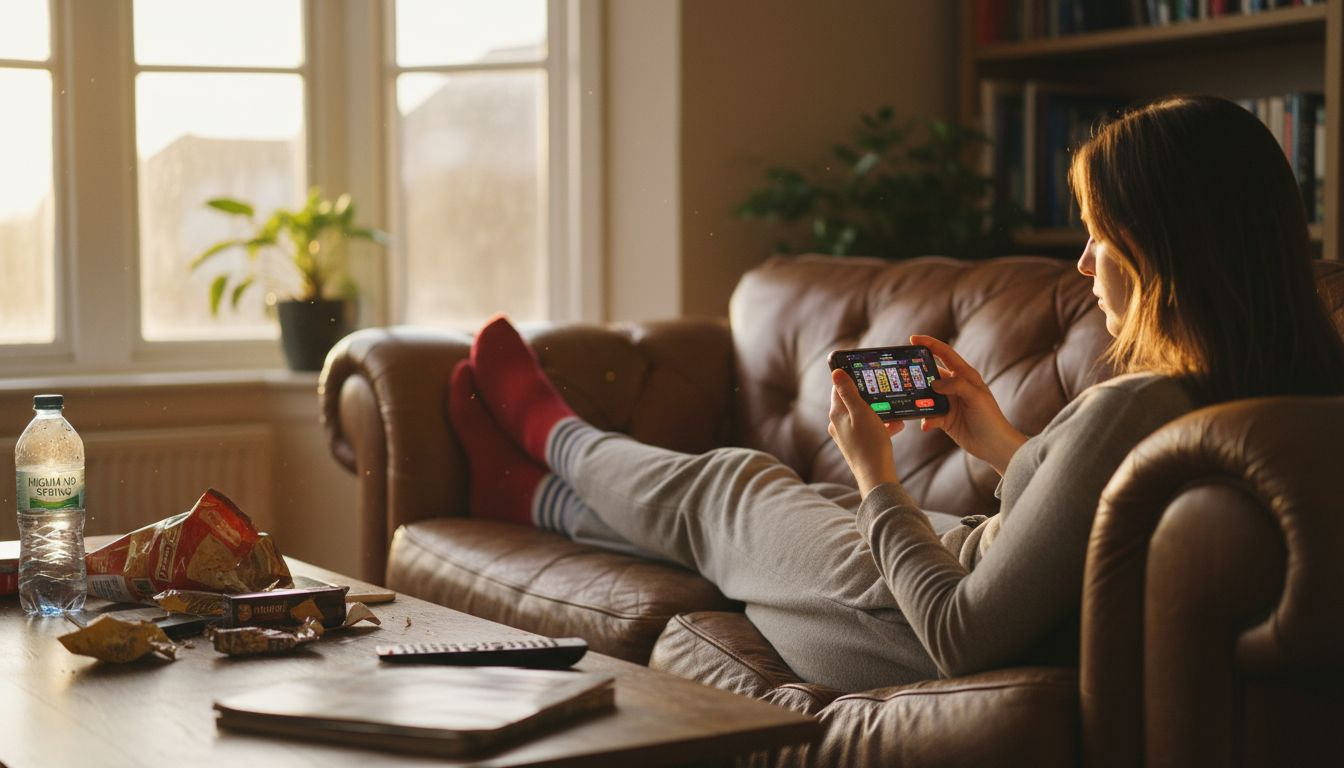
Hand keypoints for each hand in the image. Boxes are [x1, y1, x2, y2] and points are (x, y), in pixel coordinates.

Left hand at [829, 368, 902, 495]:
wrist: (876, 476)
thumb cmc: (870, 443)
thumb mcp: (861, 412)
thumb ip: (848, 392)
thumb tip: (835, 372)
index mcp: (836, 414)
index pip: (838, 388)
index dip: (851, 378)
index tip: (865, 373)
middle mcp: (837, 425)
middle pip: (852, 402)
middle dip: (870, 398)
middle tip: (884, 392)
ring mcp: (846, 436)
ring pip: (862, 417)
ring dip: (879, 413)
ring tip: (895, 414)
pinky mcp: (856, 446)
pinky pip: (868, 430)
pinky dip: (880, 426)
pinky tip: (896, 427)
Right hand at [910, 334, 1026, 474]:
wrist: (994, 446)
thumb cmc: (990, 418)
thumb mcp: (976, 397)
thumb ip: (956, 385)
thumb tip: (934, 383)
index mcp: (965, 375)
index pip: (945, 353)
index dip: (929, 344)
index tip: (912, 339)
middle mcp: (955, 386)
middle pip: (931, 373)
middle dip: (917, 372)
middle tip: (902, 372)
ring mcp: (949, 402)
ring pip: (927, 395)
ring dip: (919, 398)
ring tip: (909, 400)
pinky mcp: (944, 418)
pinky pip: (929, 415)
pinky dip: (926, 419)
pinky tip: (926, 425)